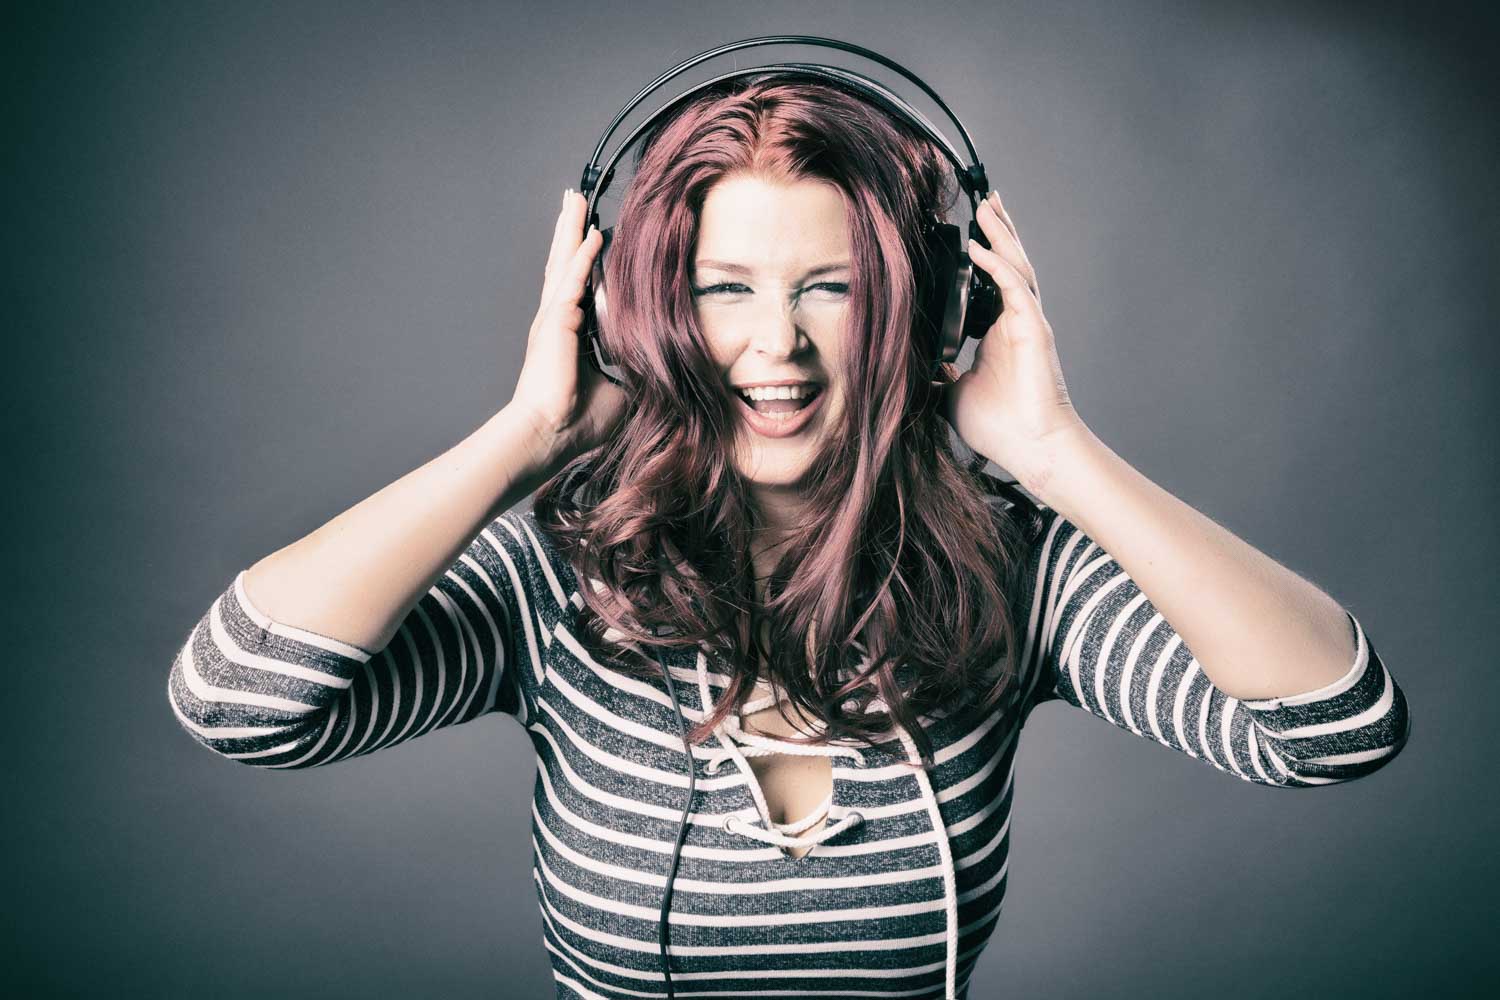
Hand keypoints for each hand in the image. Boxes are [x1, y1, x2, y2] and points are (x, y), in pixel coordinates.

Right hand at [510, 189, 625, 468]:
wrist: (550, 434)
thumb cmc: (577, 421)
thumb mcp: (619, 391)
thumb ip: (634, 371)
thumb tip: (663, 370)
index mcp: (568, 334)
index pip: (578, 284)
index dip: (584, 258)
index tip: (593, 233)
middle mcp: (557, 320)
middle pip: (565, 263)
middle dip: (571, 229)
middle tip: (574, 199)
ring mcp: (553, 319)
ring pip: (564, 262)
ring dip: (572, 229)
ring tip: (575, 199)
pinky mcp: (555, 322)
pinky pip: (572, 280)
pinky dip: (583, 257)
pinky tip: (593, 233)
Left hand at [941, 189, 1090, 496]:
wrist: (1031, 448)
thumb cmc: (1000, 427)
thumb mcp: (950, 395)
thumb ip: (934, 374)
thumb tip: (910, 364)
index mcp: (998, 333)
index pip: (990, 283)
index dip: (982, 256)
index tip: (964, 235)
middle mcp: (1015, 321)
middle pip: (1007, 264)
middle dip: (996, 231)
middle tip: (983, 201)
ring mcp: (1026, 322)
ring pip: (1015, 266)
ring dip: (1000, 235)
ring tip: (987, 206)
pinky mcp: (1034, 329)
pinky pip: (1016, 288)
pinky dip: (999, 266)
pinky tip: (983, 248)